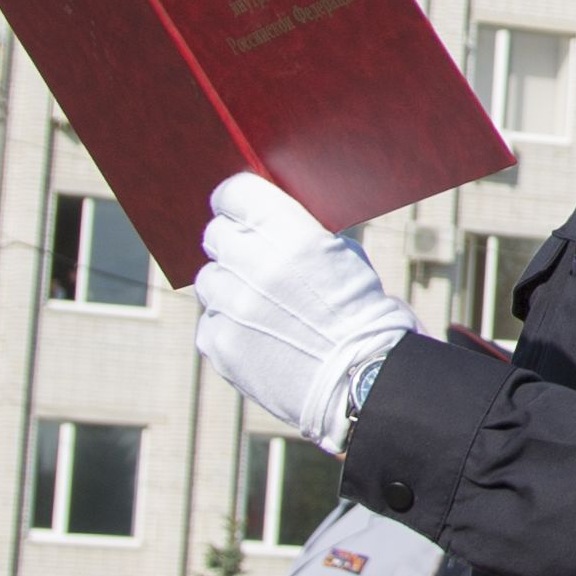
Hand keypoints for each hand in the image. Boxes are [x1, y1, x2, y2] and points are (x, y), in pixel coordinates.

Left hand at [196, 173, 412, 439]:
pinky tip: (259, 337)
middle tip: (253, 261)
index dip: (237, 200)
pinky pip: (209, 322)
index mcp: (293, 236)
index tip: (238, 208)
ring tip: (262, 308)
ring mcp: (234, 308)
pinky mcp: (221, 345)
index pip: (236, 193)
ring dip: (230, 288)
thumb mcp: (344, 259)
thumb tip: (267, 226)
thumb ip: (300, 237)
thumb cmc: (364, 318)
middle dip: (234, 244)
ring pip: (209, 281)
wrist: (366, 382)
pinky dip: (228, 326)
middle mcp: (257, 266)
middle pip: (217, 236)